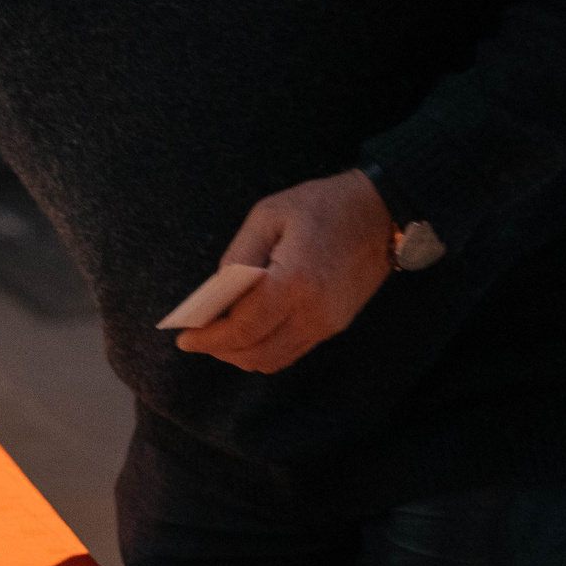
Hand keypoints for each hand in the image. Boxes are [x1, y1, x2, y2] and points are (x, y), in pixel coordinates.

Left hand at [174, 169, 394, 373]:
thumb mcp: (268, 215)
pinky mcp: (335, 326)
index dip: (210, 338)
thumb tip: (217, 292)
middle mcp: (313, 311)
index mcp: (293, 281)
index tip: (185, 339)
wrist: (380, 213)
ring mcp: (327, 323)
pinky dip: (265, 350)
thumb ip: (238, 255)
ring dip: (242, 354)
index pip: (243, 327)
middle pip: (256, 352)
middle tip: (198, 339)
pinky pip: (292, 351)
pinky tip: (249, 333)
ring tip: (220, 338)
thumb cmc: (321, 206)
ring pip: (274, 359)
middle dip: (221, 350)